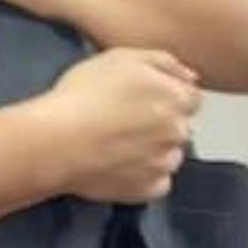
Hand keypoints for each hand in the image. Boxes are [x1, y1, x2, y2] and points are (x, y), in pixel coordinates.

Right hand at [41, 47, 202, 203]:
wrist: (56, 142)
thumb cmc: (84, 94)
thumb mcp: (121, 57)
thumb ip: (163, 62)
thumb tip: (191, 76)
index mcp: (176, 97)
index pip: (191, 98)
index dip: (165, 96)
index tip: (140, 99)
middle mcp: (178, 131)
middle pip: (180, 127)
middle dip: (162, 124)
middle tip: (125, 121)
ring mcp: (165, 164)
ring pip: (170, 155)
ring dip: (154, 151)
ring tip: (118, 146)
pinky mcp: (149, 190)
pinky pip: (156, 183)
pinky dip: (144, 176)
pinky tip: (119, 166)